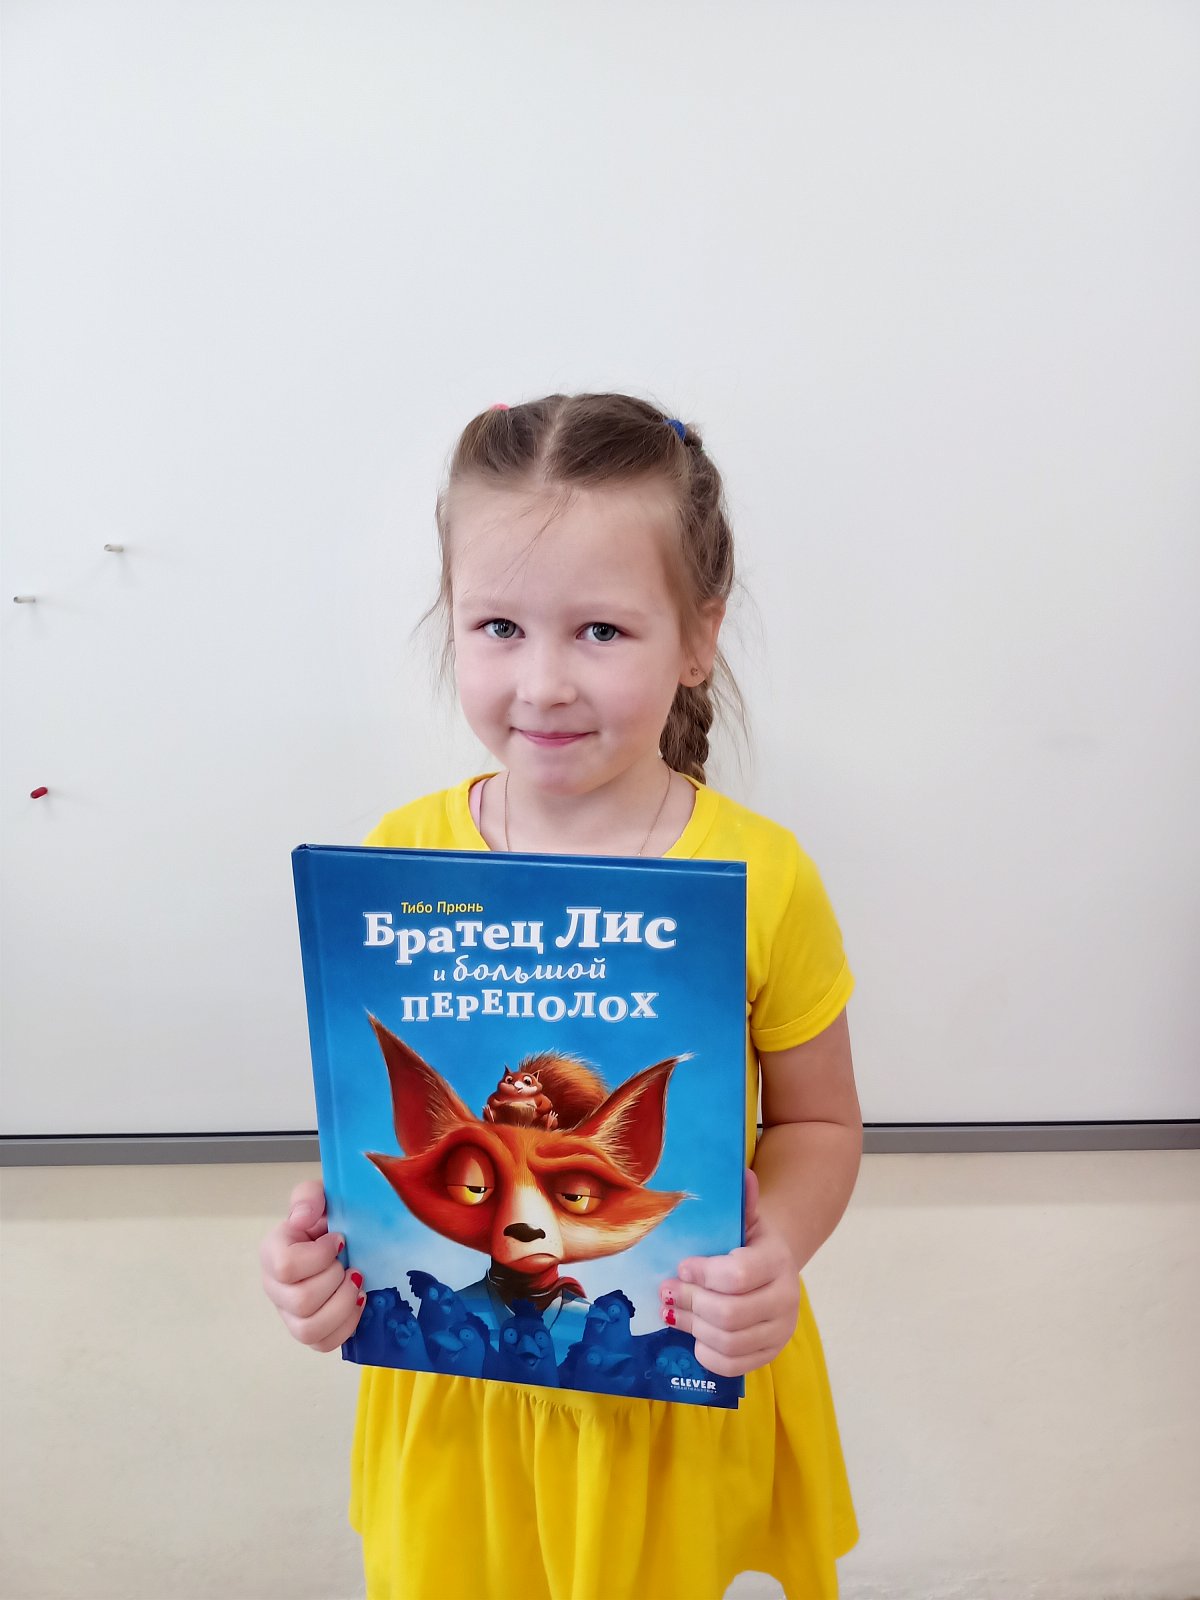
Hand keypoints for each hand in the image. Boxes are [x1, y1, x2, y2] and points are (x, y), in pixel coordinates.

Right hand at [259, 1179, 364, 1352]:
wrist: (346, 1238)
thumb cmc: (330, 1217)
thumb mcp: (321, 1195)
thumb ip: (308, 1196)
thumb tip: (301, 1219)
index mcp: (273, 1252)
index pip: (286, 1266)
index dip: (320, 1255)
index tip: (339, 1239)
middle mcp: (275, 1287)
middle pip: (301, 1301)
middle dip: (335, 1280)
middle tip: (349, 1263)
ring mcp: (290, 1314)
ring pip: (309, 1330)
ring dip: (342, 1306)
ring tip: (356, 1284)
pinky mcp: (310, 1332)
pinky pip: (323, 1344)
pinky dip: (347, 1325)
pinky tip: (358, 1302)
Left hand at [657, 1169, 799, 1377]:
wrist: (776, 1269)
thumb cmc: (750, 1243)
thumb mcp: (747, 1220)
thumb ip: (743, 1201)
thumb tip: (742, 1173)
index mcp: (778, 1261)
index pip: (739, 1275)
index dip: (703, 1274)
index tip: (680, 1266)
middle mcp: (785, 1299)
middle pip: (730, 1313)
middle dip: (690, 1302)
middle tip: (665, 1290)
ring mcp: (780, 1331)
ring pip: (728, 1341)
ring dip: (692, 1326)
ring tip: (671, 1311)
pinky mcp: (768, 1354)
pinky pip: (733, 1366)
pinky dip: (706, 1353)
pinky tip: (693, 1335)